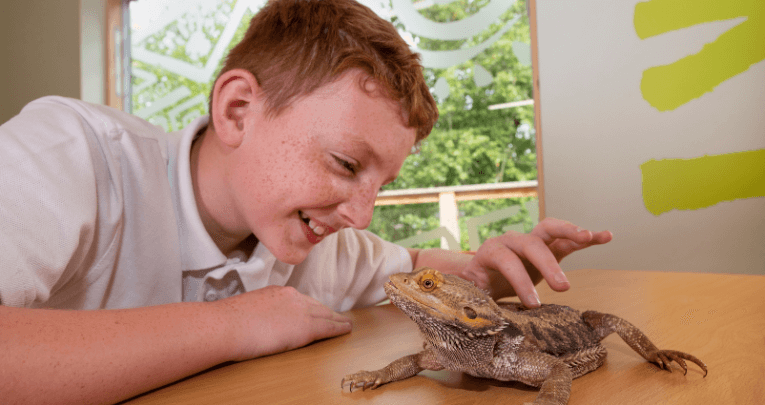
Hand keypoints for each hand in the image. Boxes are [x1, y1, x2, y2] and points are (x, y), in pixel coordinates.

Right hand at [216, 285, 352, 360]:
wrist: (227, 325)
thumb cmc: (227, 322)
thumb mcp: (246, 311)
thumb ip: (257, 313)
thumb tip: (256, 322)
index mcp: (277, 292)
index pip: (300, 300)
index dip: (311, 308)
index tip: (317, 312)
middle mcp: (292, 297)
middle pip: (316, 306)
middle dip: (327, 312)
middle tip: (338, 318)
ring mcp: (300, 310)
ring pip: (326, 315)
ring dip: (337, 320)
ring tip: (345, 324)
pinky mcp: (306, 327)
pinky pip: (328, 327)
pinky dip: (339, 328)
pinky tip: (346, 329)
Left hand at [464, 217, 611, 306]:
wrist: (479, 274)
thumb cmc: (476, 286)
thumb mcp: (470, 293)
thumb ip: (474, 299)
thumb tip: (474, 311)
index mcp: (491, 251)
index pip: (507, 261)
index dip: (520, 281)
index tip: (534, 304)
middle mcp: (512, 240)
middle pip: (532, 244)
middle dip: (548, 264)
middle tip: (563, 288)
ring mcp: (531, 241)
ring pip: (551, 229)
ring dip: (570, 232)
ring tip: (589, 237)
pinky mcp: (548, 247)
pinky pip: (568, 240)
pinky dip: (587, 238)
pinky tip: (606, 236)